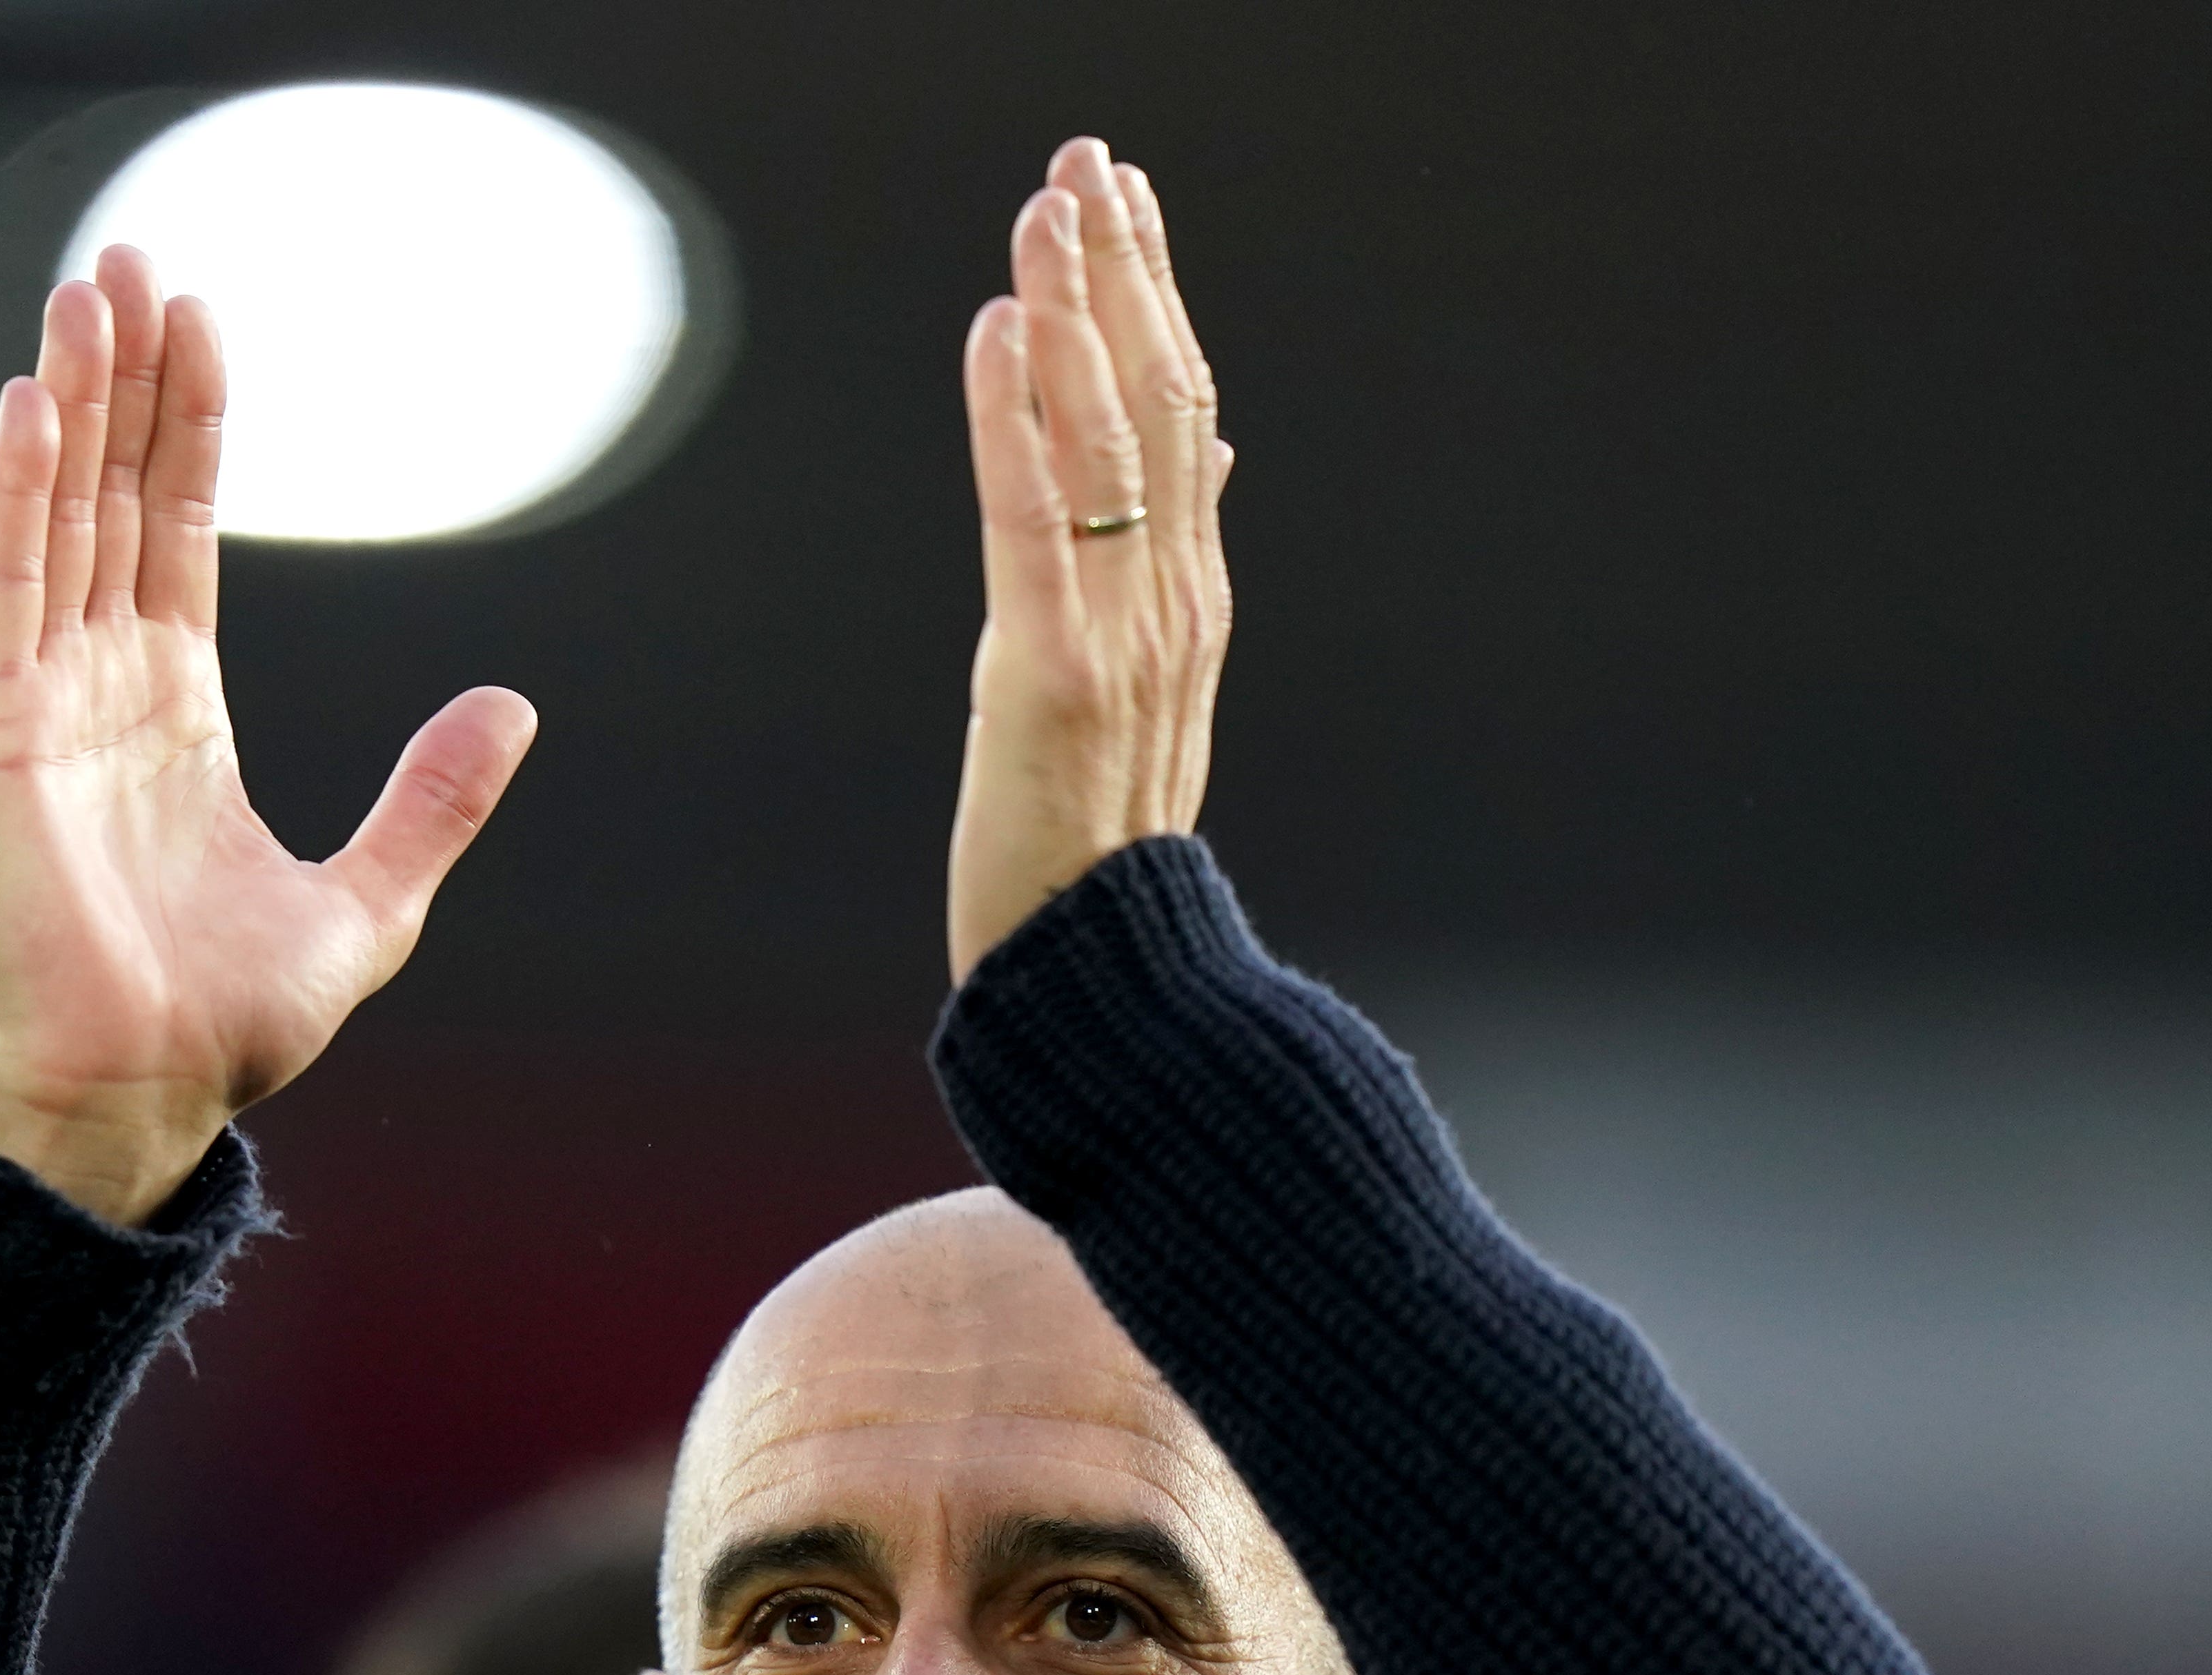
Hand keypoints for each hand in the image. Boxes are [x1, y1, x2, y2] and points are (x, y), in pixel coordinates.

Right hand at [0, 252, 537, 1222]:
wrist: (150, 1096)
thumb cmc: (228, 1020)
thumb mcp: (368, 901)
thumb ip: (431, 802)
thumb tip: (513, 708)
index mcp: (176, 711)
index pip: (178, 530)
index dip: (187, 424)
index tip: (199, 322)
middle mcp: (100, 687)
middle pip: (114, 496)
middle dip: (121, 376)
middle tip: (128, 257)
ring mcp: (40, 705)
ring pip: (55, 518)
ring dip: (66, 403)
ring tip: (83, 292)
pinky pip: (3, 594)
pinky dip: (17, 499)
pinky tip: (32, 409)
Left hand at [945, 141, 1234, 983]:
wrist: (1104, 977)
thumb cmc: (1102, 836)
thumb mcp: (1153, 682)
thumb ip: (1178, 556)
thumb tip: (1212, 446)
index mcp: (1191, 595)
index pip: (1182, 409)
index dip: (1153, 292)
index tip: (1124, 195)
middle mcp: (1172, 597)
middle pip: (1156, 397)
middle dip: (1120, 268)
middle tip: (1085, 159)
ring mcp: (1122, 633)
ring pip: (1107, 437)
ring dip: (1074, 310)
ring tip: (1047, 206)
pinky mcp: (1053, 673)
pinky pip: (1032, 520)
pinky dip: (1014, 416)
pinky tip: (999, 327)